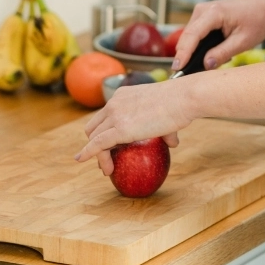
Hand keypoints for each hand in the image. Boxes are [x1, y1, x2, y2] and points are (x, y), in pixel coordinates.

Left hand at [74, 79, 193, 174]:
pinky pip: (97, 144)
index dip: (103, 132)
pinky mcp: (119, 129)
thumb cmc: (181, 103)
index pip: (105, 115)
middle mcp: (115, 102)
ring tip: (108, 169)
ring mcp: (115, 115)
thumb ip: (165, 129)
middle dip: (96, 143)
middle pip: (95, 127)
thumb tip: (172, 143)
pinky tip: (81, 159)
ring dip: (98, 155)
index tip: (109, 146)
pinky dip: (88, 153)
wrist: (183, 98)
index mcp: (123, 95)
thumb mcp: (166, 112)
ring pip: (95, 138)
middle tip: (107, 159)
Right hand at [173, 0, 264, 71]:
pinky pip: (195, 34)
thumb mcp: (243, 41)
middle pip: (187, 36)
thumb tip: (205, 65)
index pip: (192, 35)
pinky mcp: (204, 16)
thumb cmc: (257, 20)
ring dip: (194, 51)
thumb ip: (223, 53)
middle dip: (186, 56)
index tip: (177, 69)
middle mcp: (204, 9)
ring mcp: (202, 11)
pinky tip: (210, 55)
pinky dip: (199, 46)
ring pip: (190, 36)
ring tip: (208, 63)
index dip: (183, 53)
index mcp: (214, 12)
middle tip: (187, 75)